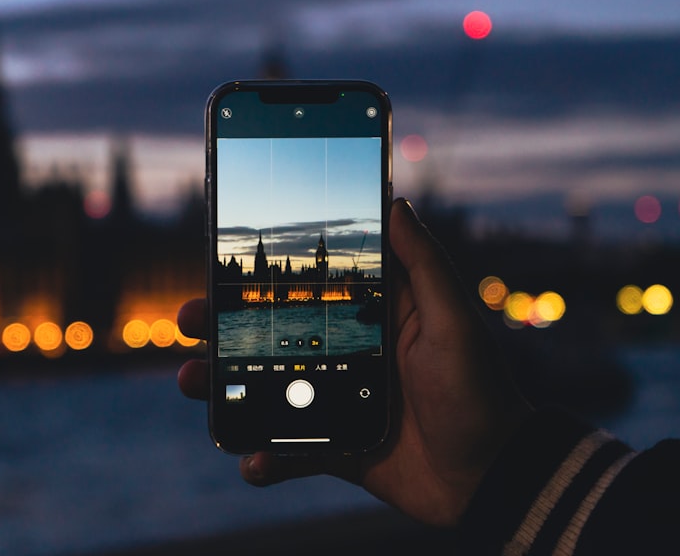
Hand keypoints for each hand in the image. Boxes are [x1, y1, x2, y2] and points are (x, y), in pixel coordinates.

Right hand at [177, 198, 531, 525]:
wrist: (491, 478)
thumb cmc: (481, 391)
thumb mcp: (454, 320)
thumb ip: (424, 264)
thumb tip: (397, 202)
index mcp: (374, 315)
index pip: (309, 284)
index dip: (263, 274)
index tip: (219, 260)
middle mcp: (347, 351)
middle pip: (272, 333)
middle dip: (223, 326)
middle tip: (188, 319)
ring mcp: (336, 401)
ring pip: (267, 388)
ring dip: (225, 387)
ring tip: (195, 384)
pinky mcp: (335, 446)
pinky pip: (290, 450)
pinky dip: (265, 458)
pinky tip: (251, 461)